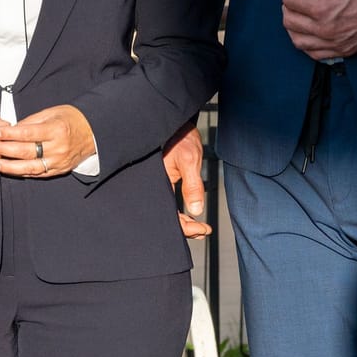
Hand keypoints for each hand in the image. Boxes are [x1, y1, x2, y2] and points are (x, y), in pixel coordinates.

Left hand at [0, 105, 96, 177]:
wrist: (94, 131)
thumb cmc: (72, 118)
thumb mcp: (52, 112)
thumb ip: (31, 121)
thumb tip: (11, 129)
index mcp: (56, 130)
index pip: (27, 133)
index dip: (9, 134)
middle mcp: (58, 148)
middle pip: (26, 152)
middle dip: (3, 150)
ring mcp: (59, 161)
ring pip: (30, 168)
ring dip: (9, 167)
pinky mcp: (59, 170)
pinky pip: (37, 174)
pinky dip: (22, 173)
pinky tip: (9, 170)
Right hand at [163, 120, 210, 238]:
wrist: (177, 125)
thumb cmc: (180, 138)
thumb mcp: (189, 160)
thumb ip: (193, 186)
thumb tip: (196, 210)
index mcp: (156, 183)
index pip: (168, 215)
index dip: (185, 227)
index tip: (202, 229)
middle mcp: (154, 187)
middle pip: (166, 217)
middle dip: (184, 228)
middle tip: (202, 231)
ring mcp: (157, 186)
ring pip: (167, 212)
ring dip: (183, 222)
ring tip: (200, 228)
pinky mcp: (161, 184)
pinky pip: (168, 203)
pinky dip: (180, 212)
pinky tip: (191, 215)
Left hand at [280, 0, 356, 60]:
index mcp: (321, 8)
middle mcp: (323, 30)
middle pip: (289, 20)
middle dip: (287, 3)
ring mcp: (332, 43)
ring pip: (297, 41)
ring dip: (292, 26)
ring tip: (297, 13)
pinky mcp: (342, 51)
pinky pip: (314, 53)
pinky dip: (305, 43)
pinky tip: (307, 32)